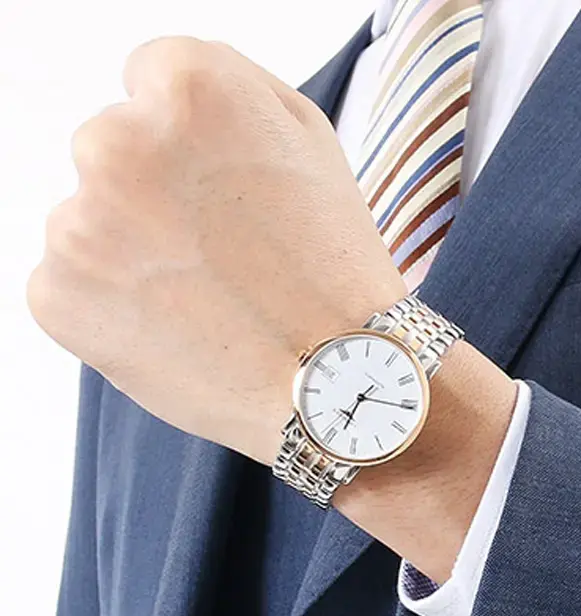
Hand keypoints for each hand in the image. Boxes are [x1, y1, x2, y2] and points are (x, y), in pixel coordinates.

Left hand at [26, 36, 406, 464]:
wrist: (332, 379)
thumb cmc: (332, 263)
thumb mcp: (311, 141)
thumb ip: (233, 86)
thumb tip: (163, 86)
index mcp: (187, 88)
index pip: (149, 78)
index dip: (193, 139)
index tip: (224, 184)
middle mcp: (117, 142)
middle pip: (113, 147)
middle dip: (154, 189)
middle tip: (218, 248)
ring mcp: (76, 223)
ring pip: (89, 216)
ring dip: (131, 246)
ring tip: (201, 293)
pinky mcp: (56, 295)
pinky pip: (71, 280)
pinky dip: (111, 301)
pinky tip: (172, 324)